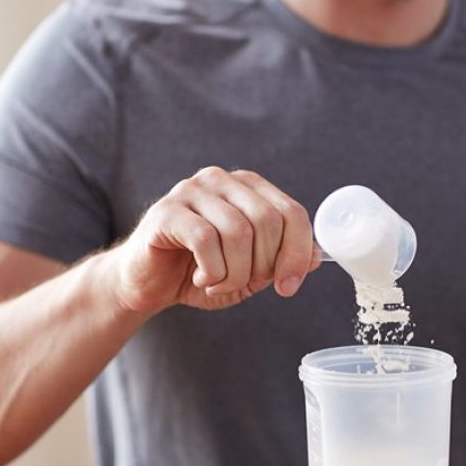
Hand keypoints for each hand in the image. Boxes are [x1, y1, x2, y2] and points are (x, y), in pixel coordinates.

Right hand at [107, 166, 318, 313]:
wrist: (148, 283)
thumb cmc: (201, 273)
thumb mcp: (251, 272)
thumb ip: (282, 261)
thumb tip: (318, 258)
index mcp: (248, 188)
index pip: (292, 213)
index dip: (298, 253)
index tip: (288, 286)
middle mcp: (222, 180)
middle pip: (268, 221)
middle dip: (264, 265)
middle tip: (244, 284)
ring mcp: (192, 190)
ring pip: (238, 232)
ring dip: (235, 273)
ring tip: (219, 283)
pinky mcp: (167, 211)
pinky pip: (206, 240)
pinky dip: (212, 271)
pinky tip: (202, 278)